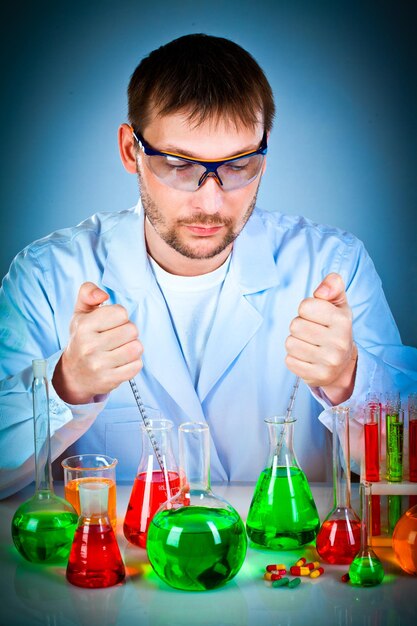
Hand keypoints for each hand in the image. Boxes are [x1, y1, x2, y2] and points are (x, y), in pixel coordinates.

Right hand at [53, 282, 142, 403]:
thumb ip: (88, 293)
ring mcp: (99, 365)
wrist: (73, 374)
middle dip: (128, 331)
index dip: (120, 316)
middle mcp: (89, 346)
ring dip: (133, 346)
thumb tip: (102, 295)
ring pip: (136, 348)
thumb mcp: (80, 313)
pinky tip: (121, 361)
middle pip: (132, 330)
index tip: (111, 323)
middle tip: (117, 337)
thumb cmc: (81, 339)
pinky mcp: (109, 380)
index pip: (121, 313)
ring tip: (120, 348)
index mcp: (83, 326)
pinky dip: (133, 362)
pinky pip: (137, 365)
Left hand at [285, 273, 357, 403]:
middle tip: (312, 332)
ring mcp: (329, 361)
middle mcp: (339, 342)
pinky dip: (294, 358)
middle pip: (295, 325)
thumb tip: (321, 291)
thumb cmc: (335, 328)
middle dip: (299, 326)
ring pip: (290, 343)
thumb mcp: (338, 303)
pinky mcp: (318, 376)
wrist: (343, 365)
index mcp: (343, 320)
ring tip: (310, 345)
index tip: (316, 316)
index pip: (305, 306)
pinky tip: (307, 358)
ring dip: (296, 342)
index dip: (306, 309)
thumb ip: (332, 285)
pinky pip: (289, 361)